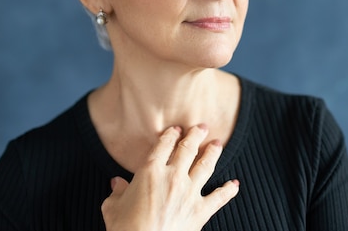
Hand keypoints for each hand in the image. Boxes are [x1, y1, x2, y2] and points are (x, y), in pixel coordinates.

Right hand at [101, 124, 239, 230]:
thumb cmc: (125, 229)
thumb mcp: (113, 208)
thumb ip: (117, 193)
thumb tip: (116, 184)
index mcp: (150, 171)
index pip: (164, 145)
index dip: (171, 134)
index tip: (176, 129)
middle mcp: (172, 177)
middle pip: (188, 149)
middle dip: (196, 135)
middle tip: (202, 127)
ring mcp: (189, 193)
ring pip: (206, 166)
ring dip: (213, 153)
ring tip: (217, 144)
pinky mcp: (200, 212)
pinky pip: (219, 197)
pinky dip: (228, 190)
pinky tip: (235, 184)